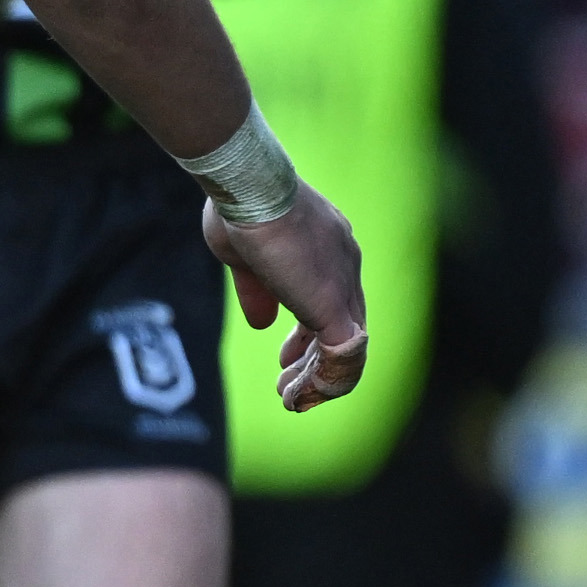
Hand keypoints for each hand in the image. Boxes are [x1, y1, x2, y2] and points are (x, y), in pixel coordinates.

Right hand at [208, 184, 370, 411]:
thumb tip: (262, 323)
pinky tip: (301, 393)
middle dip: (314, 357)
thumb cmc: (241, 210)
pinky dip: (324, 379)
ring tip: (289, 394)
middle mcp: (345, 266)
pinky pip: (342, 355)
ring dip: (316, 374)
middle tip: (287, 379)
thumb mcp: (244, 258)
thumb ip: (257, 291)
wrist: (253, 191)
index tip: (286, 355)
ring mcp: (343, 286)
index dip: (309, 333)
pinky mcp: (333, 306)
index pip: (333, 299)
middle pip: (344, 324)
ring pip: (345, 344)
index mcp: (329, 249)